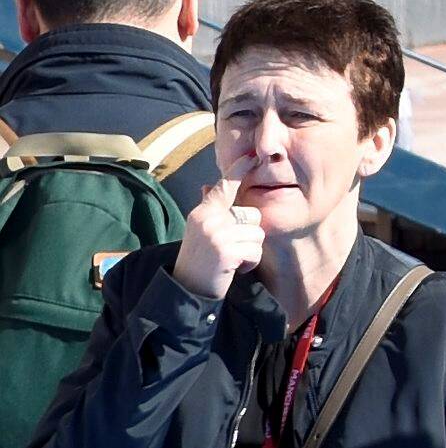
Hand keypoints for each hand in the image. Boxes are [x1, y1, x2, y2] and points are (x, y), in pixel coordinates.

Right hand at [172, 179, 261, 302]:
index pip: (223, 187)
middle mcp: (207, 219)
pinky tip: (232, 269)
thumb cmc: (198, 260)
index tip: (252, 156)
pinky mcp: (226, 251)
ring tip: (230, 260)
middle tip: (230, 250)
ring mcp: (216, 234)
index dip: (238, 171)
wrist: (186, 291)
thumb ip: (208, 210)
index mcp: (202, 212)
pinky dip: (249, 263)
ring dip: (250, 251)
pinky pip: (255, 251)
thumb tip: (206, 187)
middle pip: (253, 215)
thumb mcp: (200, 232)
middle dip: (249, 234)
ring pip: (257, 234)